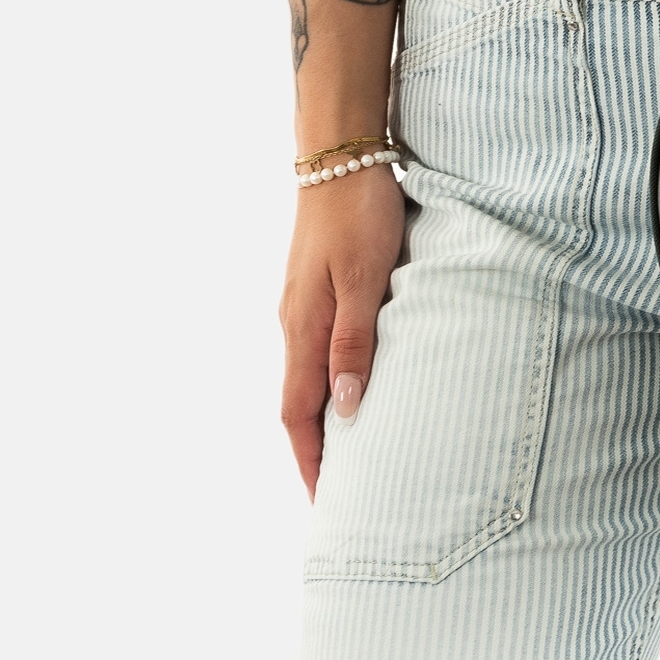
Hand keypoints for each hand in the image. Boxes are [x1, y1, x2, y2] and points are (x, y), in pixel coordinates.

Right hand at [279, 164, 406, 497]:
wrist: (341, 155)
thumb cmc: (359, 213)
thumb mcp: (364, 277)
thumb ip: (354, 340)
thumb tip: (346, 409)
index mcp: (303, 328)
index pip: (299, 414)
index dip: (312, 462)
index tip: (326, 505)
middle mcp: (296, 322)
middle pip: (300, 403)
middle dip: (317, 451)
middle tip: (343, 493)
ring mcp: (304, 303)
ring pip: (311, 375)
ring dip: (326, 416)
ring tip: (355, 450)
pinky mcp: (318, 285)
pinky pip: (321, 348)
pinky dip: (334, 379)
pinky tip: (358, 382)